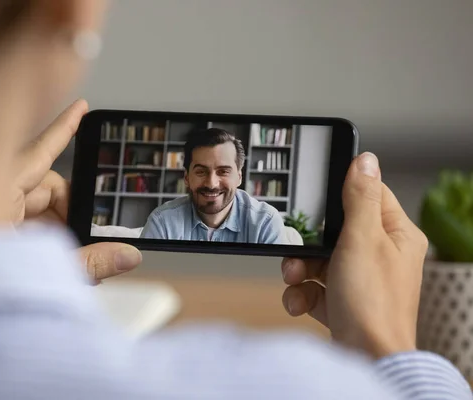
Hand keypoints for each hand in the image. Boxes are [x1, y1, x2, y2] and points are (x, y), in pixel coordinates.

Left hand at [11, 99, 141, 282]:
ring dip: (54, 231)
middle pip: (44, 187)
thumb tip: (126, 256)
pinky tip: (50, 259)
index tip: (82, 107)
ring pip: (32, 209)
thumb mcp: (34, 271)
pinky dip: (37, 239)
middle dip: (71, 211)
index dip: (64, 128)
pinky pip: (17, 225)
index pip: (39, 151)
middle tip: (91, 238)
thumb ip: (87, 264)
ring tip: (69, 260)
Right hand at [280, 152, 428, 357]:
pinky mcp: (343, 302)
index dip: (341, 193)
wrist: (366, 358)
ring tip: (295, 278)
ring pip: (320, 260)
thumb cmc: (373, 304)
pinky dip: (302, 294)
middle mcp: (381, 256)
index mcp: (396, 236)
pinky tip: (300, 302)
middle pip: (335, 231)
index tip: (318, 193)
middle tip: (299, 249)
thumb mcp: (362, 239)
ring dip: (300, 269)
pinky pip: (315, 287)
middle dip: (309, 243)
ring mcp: (361, 281)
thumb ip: (360, 198)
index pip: (369, 196)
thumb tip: (364, 160)